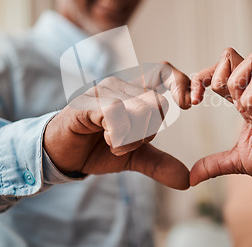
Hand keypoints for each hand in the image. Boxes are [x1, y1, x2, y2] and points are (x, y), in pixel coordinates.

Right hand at [43, 62, 191, 189]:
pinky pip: (118, 115)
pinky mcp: (89, 103)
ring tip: (114, 143)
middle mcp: (122, 86)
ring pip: (141, 110)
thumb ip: (160, 163)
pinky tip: (106, 139)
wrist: (61, 155)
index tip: (190, 104)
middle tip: (128, 143)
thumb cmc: (96, 148)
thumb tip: (188, 180)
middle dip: (149, 132)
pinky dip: (118, 136)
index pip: (165, 71)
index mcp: (135, 92)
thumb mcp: (134, 156)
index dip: (180, 82)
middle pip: (158, 103)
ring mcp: (104, 91)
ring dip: (132, 138)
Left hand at [189, 48, 251, 195]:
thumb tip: (191, 177)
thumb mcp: (238, 162)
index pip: (220, 72)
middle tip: (207, 98)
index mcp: (245, 101)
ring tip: (240, 110)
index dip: (200, 79)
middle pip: (231, 55)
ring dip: (235, 83)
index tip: (190, 102)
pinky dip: (250, 98)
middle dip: (214, 73)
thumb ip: (214, 164)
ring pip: (249, 60)